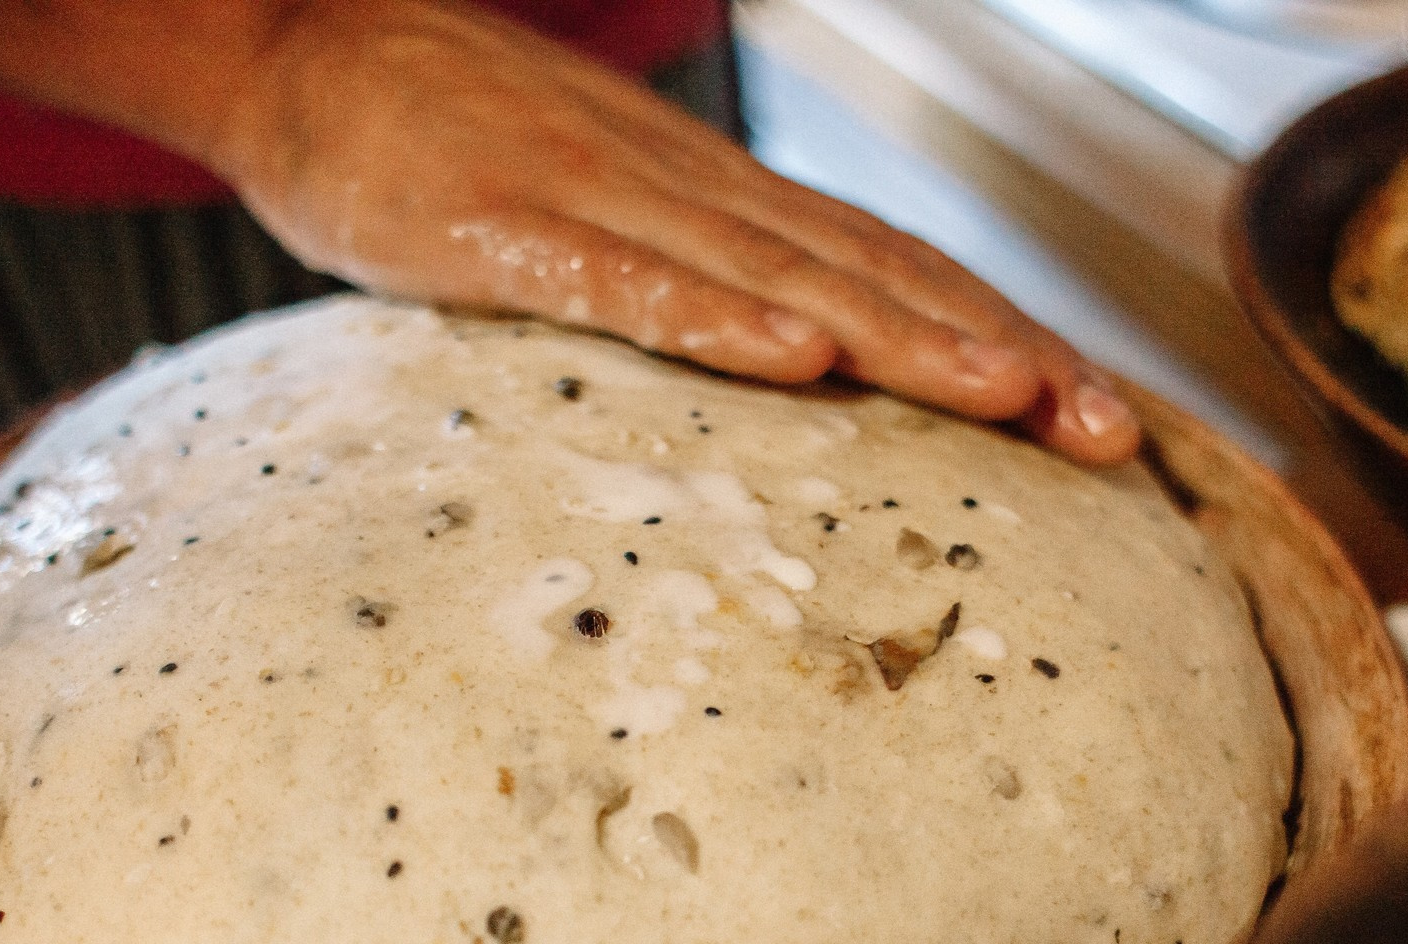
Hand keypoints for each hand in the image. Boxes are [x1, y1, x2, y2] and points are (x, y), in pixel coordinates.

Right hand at [207, 1, 1139, 463]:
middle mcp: (688, 190)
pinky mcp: (498, 226)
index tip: (1102, 416)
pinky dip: (710, 321)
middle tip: (1112, 433)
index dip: (1003, 336)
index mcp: (719, 200)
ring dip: (898, 338)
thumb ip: (686, 286)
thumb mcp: (593, 211)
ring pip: (774, 276)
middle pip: (872, 276)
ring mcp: (596, 199)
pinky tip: (793, 361)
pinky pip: (617, 280)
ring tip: (1008, 396)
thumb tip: (786, 370)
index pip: (893, 269)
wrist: (295, 45)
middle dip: (1000, 354)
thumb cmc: (447, 143)